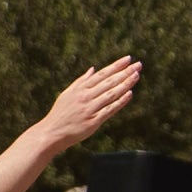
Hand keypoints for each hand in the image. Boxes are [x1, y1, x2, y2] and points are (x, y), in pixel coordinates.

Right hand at [27, 55, 147, 153]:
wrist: (52, 132)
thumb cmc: (61, 113)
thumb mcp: (68, 93)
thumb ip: (81, 81)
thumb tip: (93, 69)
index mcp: (80, 88)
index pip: (102, 74)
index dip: (116, 66)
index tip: (128, 59)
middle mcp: (86, 97)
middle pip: (109, 82)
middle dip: (125, 72)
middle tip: (138, 65)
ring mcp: (90, 109)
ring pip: (111, 94)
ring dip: (125, 84)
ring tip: (137, 75)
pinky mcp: (93, 121)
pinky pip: (110, 109)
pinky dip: (120, 101)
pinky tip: (129, 94)